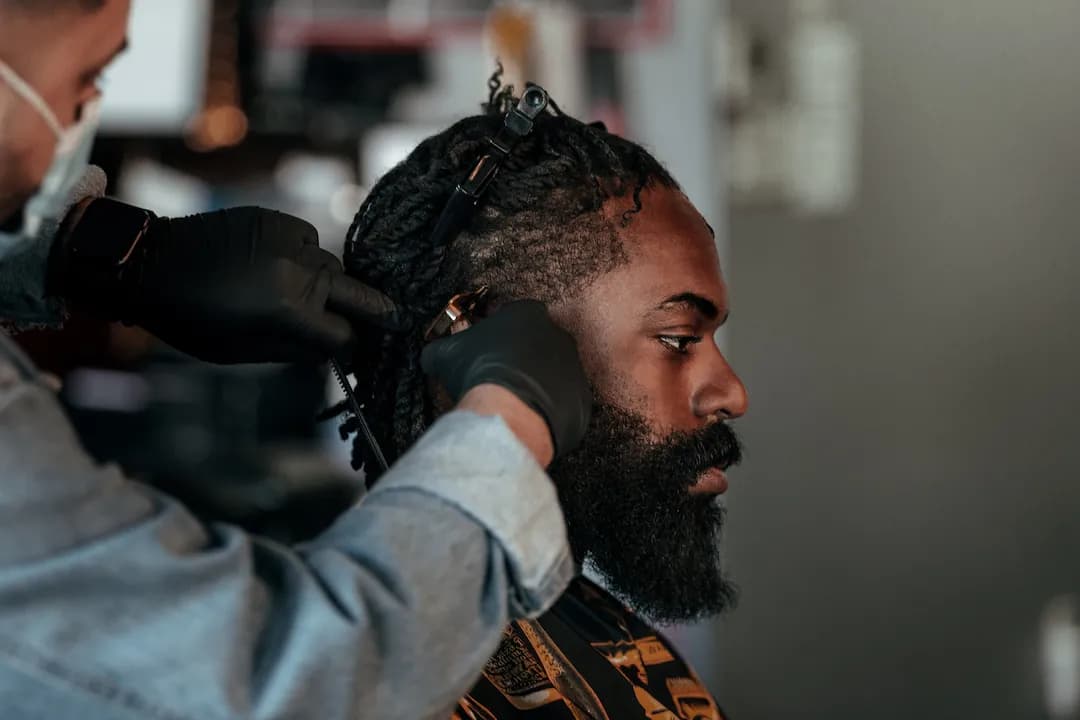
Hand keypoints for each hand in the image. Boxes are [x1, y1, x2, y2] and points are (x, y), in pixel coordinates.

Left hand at [60, 203, 399, 363]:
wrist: (150, 264)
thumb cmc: (192, 320)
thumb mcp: (244, 351)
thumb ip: (297, 350)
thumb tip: (335, 351)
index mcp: (289, 312)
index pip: (345, 336)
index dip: (352, 351)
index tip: (356, 355)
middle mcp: (299, 272)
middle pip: (361, 296)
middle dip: (378, 314)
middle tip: (393, 322)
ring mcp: (290, 240)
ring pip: (334, 267)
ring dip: (330, 285)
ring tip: (306, 295)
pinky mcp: (278, 220)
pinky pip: (310, 242)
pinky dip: (305, 257)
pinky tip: (283, 266)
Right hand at [421, 300, 591, 460]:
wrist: (510, 413)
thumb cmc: (479, 372)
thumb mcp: (445, 354)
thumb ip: (439, 348)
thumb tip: (431, 355)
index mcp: (529, 314)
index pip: (514, 315)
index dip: (498, 332)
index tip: (485, 349)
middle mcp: (559, 336)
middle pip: (538, 344)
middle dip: (521, 358)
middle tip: (499, 377)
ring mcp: (575, 370)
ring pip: (554, 375)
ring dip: (536, 385)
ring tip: (512, 403)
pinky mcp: (582, 402)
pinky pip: (564, 404)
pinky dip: (549, 411)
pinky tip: (528, 420)